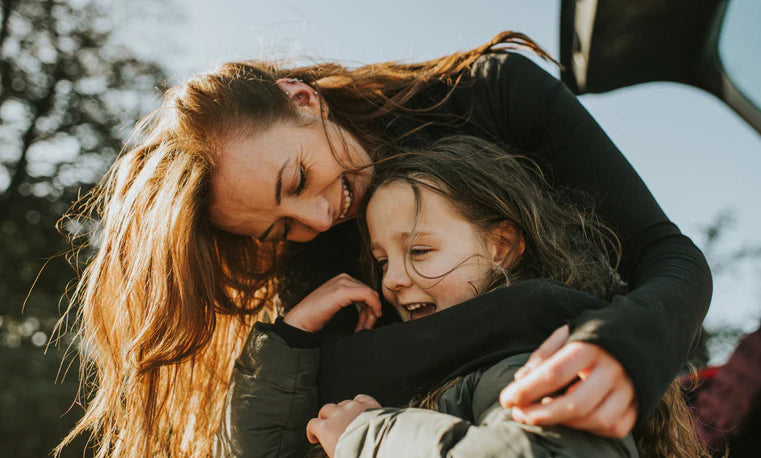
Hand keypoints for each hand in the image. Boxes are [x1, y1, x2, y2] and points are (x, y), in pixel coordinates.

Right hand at [283, 274, 381, 332]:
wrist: (300, 321)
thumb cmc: (316, 317)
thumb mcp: (337, 305)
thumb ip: (352, 303)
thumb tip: (370, 311)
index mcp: (342, 280)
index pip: (366, 291)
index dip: (371, 309)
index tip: (366, 325)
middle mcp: (344, 278)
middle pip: (370, 293)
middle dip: (371, 312)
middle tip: (366, 328)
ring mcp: (343, 282)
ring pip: (371, 295)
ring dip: (371, 313)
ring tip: (363, 328)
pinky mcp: (342, 291)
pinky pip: (368, 295)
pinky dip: (373, 308)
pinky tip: (369, 320)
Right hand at [306, 394, 380, 457]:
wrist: (381, 447)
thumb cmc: (359, 454)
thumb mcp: (337, 455)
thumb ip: (331, 447)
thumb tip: (333, 449)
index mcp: (327, 429)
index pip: (313, 425)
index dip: (312, 431)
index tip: (315, 436)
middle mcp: (338, 414)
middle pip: (326, 409)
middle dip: (326, 417)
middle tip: (329, 425)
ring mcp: (354, 407)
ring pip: (343, 403)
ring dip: (343, 410)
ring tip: (347, 419)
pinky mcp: (369, 404)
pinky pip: (360, 398)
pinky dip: (358, 402)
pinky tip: (360, 408)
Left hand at [499, 325, 636, 437]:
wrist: (642, 331)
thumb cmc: (593, 335)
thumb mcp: (567, 334)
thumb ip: (543, 356)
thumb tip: (520, 381)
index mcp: (591, 345)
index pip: (554, 373)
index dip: (527, 390)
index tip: (506, 399)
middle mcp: (613, 367)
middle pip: (575, 404)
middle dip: (541, 415)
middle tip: (519, 414)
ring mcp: (630, 388)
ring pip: (596, 420)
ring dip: (565, 424)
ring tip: (544, 414)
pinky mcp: (640, 403)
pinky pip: (614, 427)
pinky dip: (590, 428)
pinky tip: (573, 419)